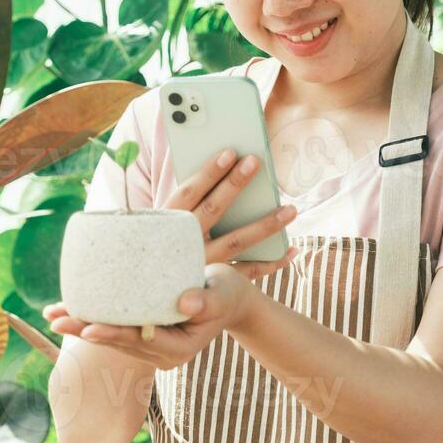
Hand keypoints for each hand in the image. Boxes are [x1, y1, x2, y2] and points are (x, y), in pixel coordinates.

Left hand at [43, 263, 258, 369]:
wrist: (229, 299)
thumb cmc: (227, 292)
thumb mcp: (223, 293)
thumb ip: (206, 300)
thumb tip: (185, 300)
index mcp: (178, 349)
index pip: (139, 341)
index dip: (113, 334)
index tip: (88, 329)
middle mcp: (160, 353)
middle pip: (117, 341)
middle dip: (85, 329)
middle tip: (56, 320)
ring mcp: (150, 346)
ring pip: (111, 336)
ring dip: (81, 325)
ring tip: (52, 314)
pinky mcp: (144, 335)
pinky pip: (115, 328)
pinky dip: (93, 318)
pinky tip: (69, 310)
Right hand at [169, 147, 299, 280]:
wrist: (150, 290)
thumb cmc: (163, 244)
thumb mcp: (164, 222)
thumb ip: (188, 201)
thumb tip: (225, 168)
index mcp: (168, 224)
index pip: (189, 193)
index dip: (208, 173)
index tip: (230, 152)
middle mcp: (184, 244)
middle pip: (213, 210)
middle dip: (235, 184)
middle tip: (255, 161)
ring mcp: (202, 264)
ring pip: (237, 242)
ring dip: (266, 225)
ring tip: (291, 209)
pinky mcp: (216, 282)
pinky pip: (248, 272)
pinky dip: (271, 263)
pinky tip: (292, 249)